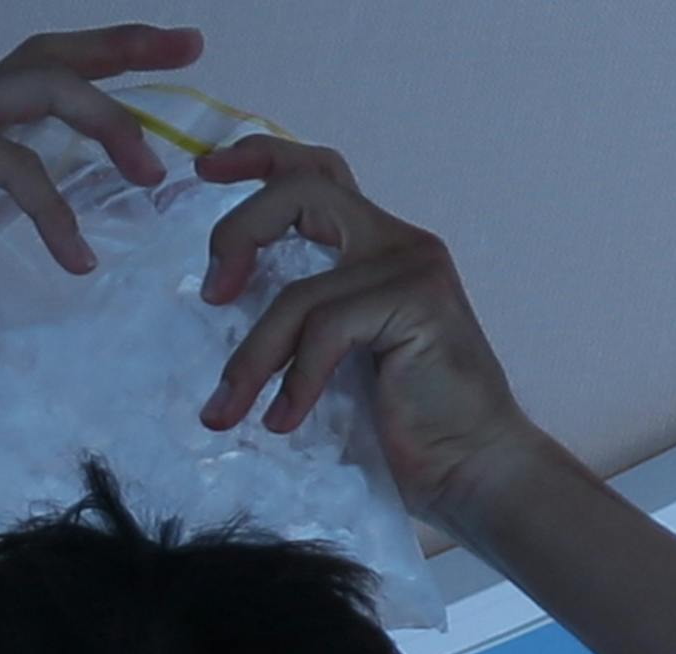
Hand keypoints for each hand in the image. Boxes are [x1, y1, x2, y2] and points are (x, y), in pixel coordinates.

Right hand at [0, 23, 203, 375]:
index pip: (43, 83)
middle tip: (189, 49)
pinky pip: (16, 163)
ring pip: (46, 89)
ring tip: (150, 174)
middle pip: (55, 56)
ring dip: (108, 123)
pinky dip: (54, 208)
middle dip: (126, 47)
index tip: (167, 64)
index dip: (106, 68)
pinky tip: (77, 258)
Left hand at [194, 134, 538, 519]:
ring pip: (299, 290)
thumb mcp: (335, 364)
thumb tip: (220, 318)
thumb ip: (299, 324)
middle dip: (238, 231)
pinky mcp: (417, 304)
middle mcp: (396, 242)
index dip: (257, 159)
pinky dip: (295, 382)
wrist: (472, 471)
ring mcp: (411, 269)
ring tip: (225, 412)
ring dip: (251, 358)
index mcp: (376, 247)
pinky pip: (325, 331)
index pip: (316, 173)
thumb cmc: (405, 429)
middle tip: (210, 295)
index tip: (203, 170)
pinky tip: (284, 423)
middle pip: (303, 188)